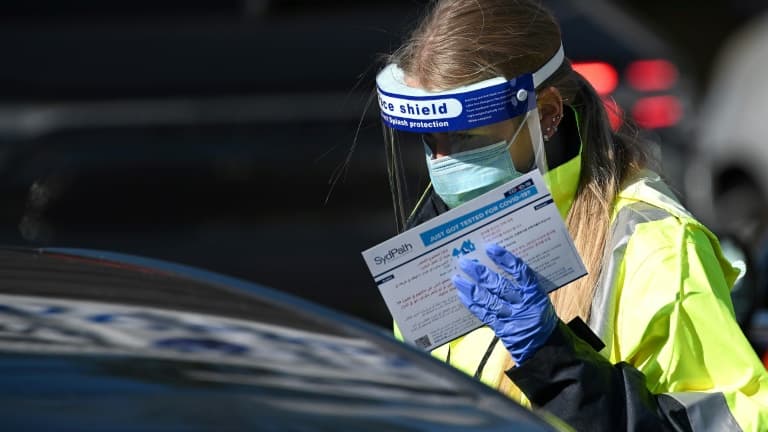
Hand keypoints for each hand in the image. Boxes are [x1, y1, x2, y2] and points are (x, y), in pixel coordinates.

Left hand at [452, 243, 557, 364]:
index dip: (505, 259)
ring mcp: (512, 317)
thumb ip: (523, 283)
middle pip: (499, 285)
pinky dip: (472, 304)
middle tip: (464, 262)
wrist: (545, 346)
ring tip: (456, 278)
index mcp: (535, 293)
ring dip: (470, 289)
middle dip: (480, 273)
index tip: (490, 248)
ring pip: (488, 300)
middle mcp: (523, 304)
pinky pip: (485, 314)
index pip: (521, 272)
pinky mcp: (502, 329)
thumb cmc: (539, 314)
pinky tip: (462, 295)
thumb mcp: (539, 297)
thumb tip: (500, 262)